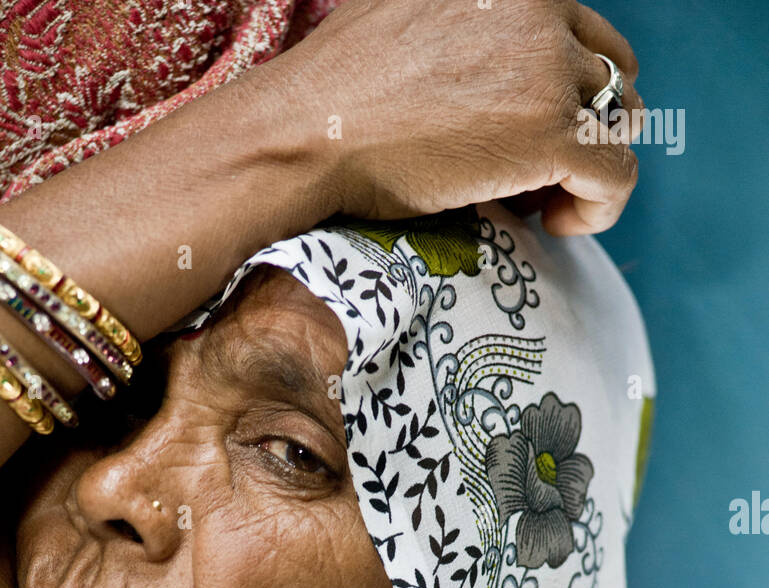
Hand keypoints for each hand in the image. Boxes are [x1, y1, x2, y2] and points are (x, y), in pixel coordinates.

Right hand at [288, 0, 642, 233]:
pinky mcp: (552, 136)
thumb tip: (478, 61)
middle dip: (586, 125)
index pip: (578, 32)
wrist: (308, 133)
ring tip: (541, 202)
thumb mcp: (405, 9)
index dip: (562, 90)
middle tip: (534, 173)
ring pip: (622, 123)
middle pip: (613, 72)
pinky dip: (601, 208)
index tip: (520, 135)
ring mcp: (550, 73)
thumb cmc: (338, 89)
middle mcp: (541, 11)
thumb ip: (461, 17)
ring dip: (590, 166)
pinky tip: (558, 224)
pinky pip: (618, 175)